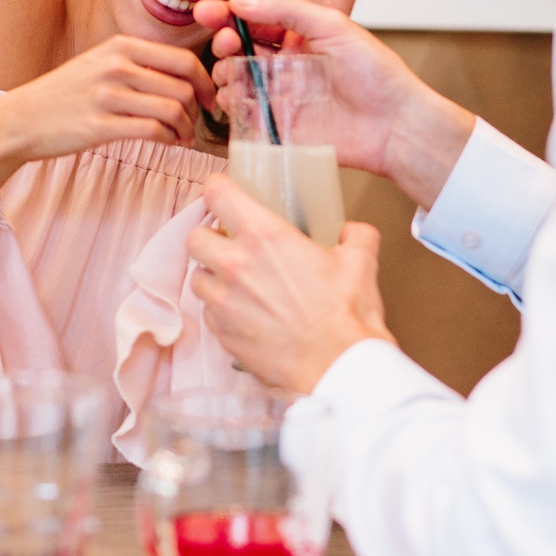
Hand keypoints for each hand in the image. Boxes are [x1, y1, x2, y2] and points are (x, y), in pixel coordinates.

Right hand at [0, 36, 215, 217]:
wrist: (22, 119)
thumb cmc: (67, 94)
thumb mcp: (101, 62)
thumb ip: (139, 64)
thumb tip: (185, 76)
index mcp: (121, 46)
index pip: (183, 60)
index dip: (205, 83)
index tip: (208, 100)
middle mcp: (116, 66)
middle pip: (183, 87)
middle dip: (198, 110)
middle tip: (195, 123)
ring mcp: (107, 95)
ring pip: (172, 110)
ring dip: (186, 128)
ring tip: (182, 137)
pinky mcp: (99, 126)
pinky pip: (152, 131)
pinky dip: (169, 139)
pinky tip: (168, 143)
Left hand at [187, 174, 393, 392]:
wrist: (337, 367)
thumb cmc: (346, 316)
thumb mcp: (360, 262)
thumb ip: (355, 235)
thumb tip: (351, 232)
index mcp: (265, 236)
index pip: (217, 194)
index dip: (218, 189)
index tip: (224, 192)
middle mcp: (235, 265)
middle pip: (195, 236)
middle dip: (210, 236)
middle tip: (231, 242)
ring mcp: (224, 302)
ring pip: (197, 275)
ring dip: (212, 274)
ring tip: (238, 281)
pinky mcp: (222, 334)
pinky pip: (208, 311)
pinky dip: (221, 308)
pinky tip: (245, 312)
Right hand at [193, 0, 474, 207]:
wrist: (394, 124)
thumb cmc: (377, 74)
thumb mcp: (333, 24)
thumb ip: (287, 9)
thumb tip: (242, 1)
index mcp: (300, 36)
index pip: (255, 20)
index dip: (230, 15)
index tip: (212, 11)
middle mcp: (287, 65)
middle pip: (240, 50)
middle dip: (224, 43)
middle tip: (225, 41)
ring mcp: (282, 95)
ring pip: (237, 81)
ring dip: (226, 73)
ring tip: (232, 71)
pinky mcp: (279, 127)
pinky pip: (245, 115)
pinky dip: (233, 106)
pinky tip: (237, 97)